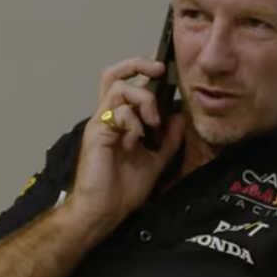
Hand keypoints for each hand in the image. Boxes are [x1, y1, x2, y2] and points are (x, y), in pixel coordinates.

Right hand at [65, 57, 185, 229]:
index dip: (141, 71)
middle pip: (113, 74)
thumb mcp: (156, 161)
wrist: (103, 211)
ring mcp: (100, 123)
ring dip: (142, 100)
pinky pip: (117, 112)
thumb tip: (179, 117)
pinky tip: (135, 142)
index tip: (163, 73)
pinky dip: (133, 123)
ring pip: (119, 88)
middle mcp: (107, 117)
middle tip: (159, 71)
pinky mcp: (96, 132)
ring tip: (152, 123)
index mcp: (119, 122)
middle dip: (137, 64)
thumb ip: (168, 140)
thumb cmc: (122, 190)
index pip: (126, 84)